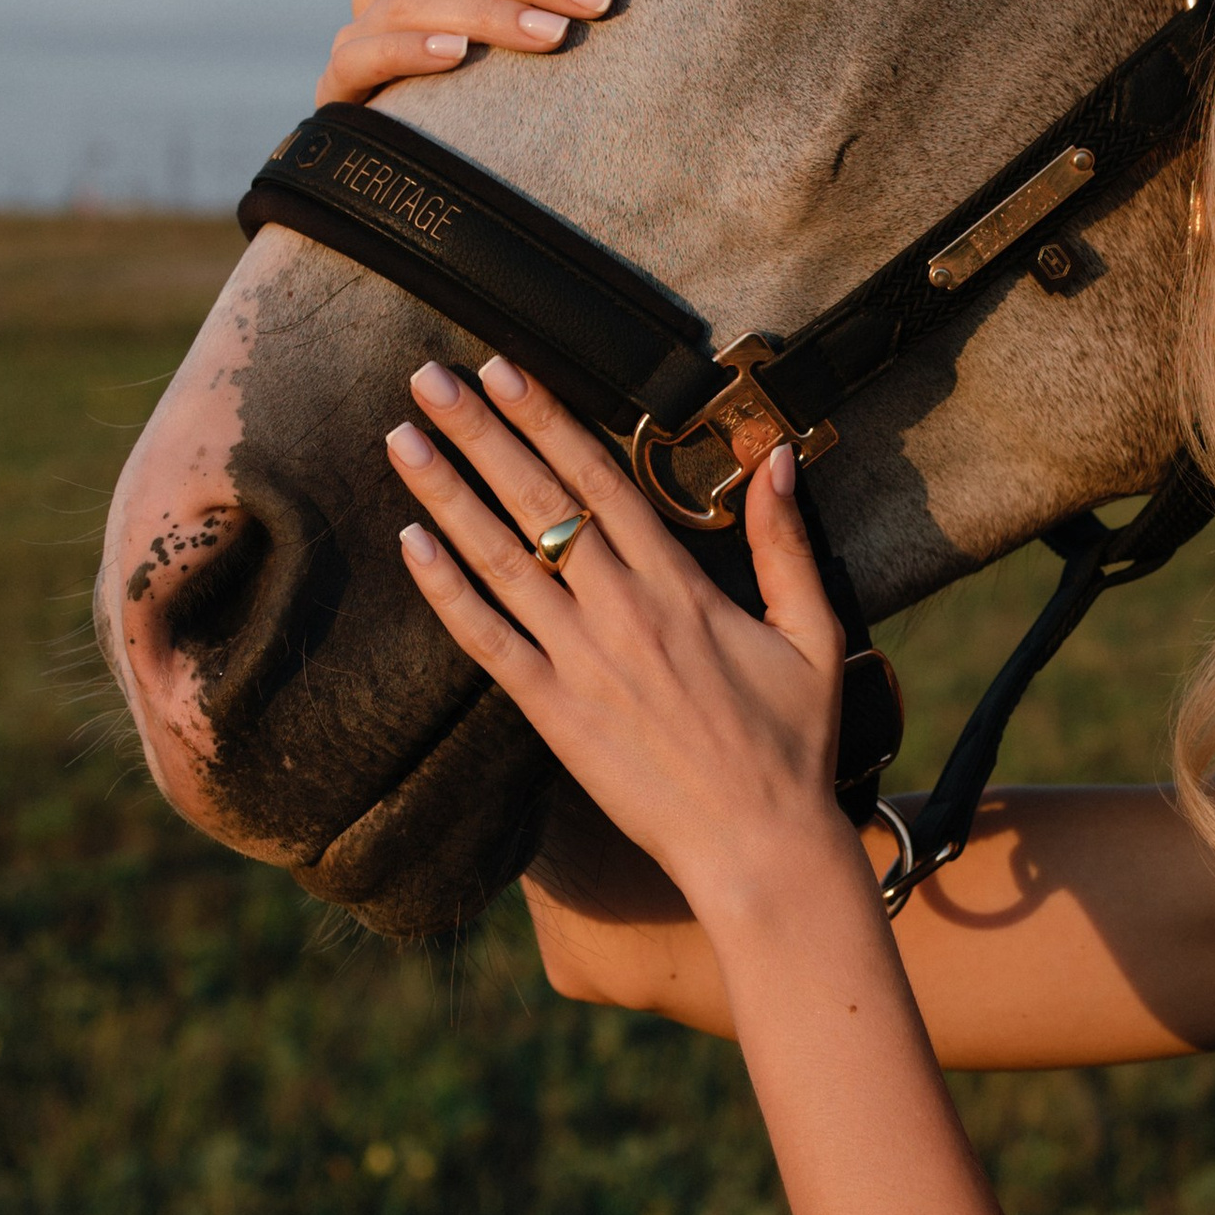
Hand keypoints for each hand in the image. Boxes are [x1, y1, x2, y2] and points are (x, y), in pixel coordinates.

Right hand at [315, 0, 619, 106]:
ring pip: (419, 3)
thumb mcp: (500, 7)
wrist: (410, 164)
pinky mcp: (341, 84)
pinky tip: (457, 55)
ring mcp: (361, 31)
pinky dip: (413, 50)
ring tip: (553, 35)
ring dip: (492, 16)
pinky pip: (367, 56)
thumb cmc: (477, 76)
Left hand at [382, 352, 850, 919]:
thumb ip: (785, 545)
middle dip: (480, 433)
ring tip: (401, 439)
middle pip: (538, 501)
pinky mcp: (553, 714)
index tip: (504, 369)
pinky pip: (487, 640)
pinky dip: (446, 590)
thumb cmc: (791, 744)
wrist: (759, 844)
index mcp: (681, 586)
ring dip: (446, 494)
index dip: (547, 418)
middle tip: (429, 377)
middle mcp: (622, 611)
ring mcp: (581, 662)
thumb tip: (778, 462)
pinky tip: (410, 542)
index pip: (602, 479)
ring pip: (501, 559)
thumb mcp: (813, 633)